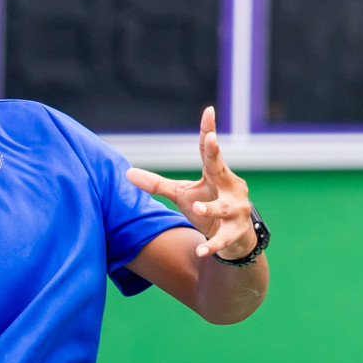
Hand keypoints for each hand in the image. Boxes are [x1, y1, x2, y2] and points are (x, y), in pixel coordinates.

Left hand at [127, 106, 256, 260]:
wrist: (234, 240)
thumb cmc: (207, 209)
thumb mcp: (182, 194)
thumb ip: (157, 184)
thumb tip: (127, 173)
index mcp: (215, 175)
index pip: (209, 151)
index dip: (208, 131)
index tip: (208, 111)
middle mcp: (229, 188)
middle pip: (220, 168)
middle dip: (216, 155)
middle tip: (211, 140)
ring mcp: (236, 210)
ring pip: (223, 207)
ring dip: (211, 208)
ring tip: (199, 208)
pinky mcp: (236, 232)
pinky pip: (222, 239)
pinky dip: (212, 246)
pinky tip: (199, 252)